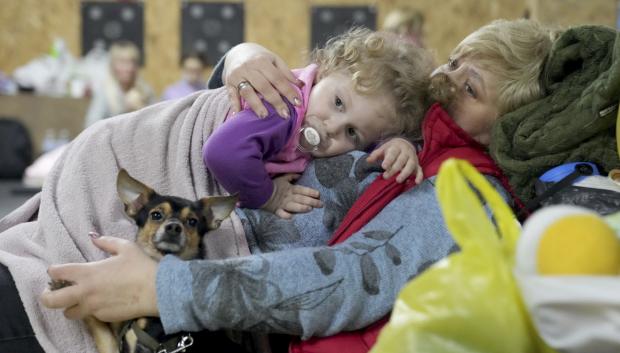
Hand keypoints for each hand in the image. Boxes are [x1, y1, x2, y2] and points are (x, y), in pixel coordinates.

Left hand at [40, 234, 158, 321]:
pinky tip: (101, 303)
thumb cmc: (141, 266)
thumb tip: (93, 236)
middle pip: (52, 300)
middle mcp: (85, 292)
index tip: (56, 271)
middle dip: (47, 296)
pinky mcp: (103, 317)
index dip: (53, 271)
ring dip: (69, 306)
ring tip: (77, 301)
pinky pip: (90, 316)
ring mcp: (93, 307)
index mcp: (87, 272)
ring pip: (68, 313)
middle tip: (51, 293)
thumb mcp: (126, 247)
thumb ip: (106, 241)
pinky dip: (91, 310)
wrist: (157, 290)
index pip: (57, 272)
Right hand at [224, 43, 302, 117]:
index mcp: (262, 61)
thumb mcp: (274, 60)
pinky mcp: (228, 82)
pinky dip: (235, 105)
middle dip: (275, 101)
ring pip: (247, 91)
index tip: (298, 103)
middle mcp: (249, 67)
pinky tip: (239, 115)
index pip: (278, 78)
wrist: (237, 53)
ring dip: (256, 104)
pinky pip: (232, 95)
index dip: (288, 91)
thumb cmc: (260, 59)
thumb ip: (286, 73)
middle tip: (284, 115)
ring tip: (264, 116)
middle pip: (264, 86)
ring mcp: (237, 75)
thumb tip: (302, 86)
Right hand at [261, 174, 321, 218]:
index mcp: (290, 189)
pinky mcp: (276, 210)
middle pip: (301, 199)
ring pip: (293, 206)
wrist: (260, 191)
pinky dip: (285, 215)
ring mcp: (282, 204)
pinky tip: (291, 217)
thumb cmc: (273, 185)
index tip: (318, 194)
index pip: (302, 190)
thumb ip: (292, 176)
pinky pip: (281, 213)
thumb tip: (300, 174)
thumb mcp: (283, 178)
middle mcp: (288, 197)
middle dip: (311, 201)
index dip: (310, 192)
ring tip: (309, 209)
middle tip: (321, 205)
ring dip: (301, 207)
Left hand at [367, 138, 422, 183]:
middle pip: (401, 160)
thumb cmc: (391, 149)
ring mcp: (413, 158)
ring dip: (405, 173)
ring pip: (410, 165)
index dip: (389, 160)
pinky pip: (420, 170)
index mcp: (397, 147)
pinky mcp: (417, 165)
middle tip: (385, 176)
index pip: (393, 154)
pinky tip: (416, 182)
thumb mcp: (383, 149)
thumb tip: (368, 160)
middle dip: (394, 169)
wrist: (404, 144)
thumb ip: (376, 155)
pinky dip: (419, 176)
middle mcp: (406, 152)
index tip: (383, 166)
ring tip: (398, 180)